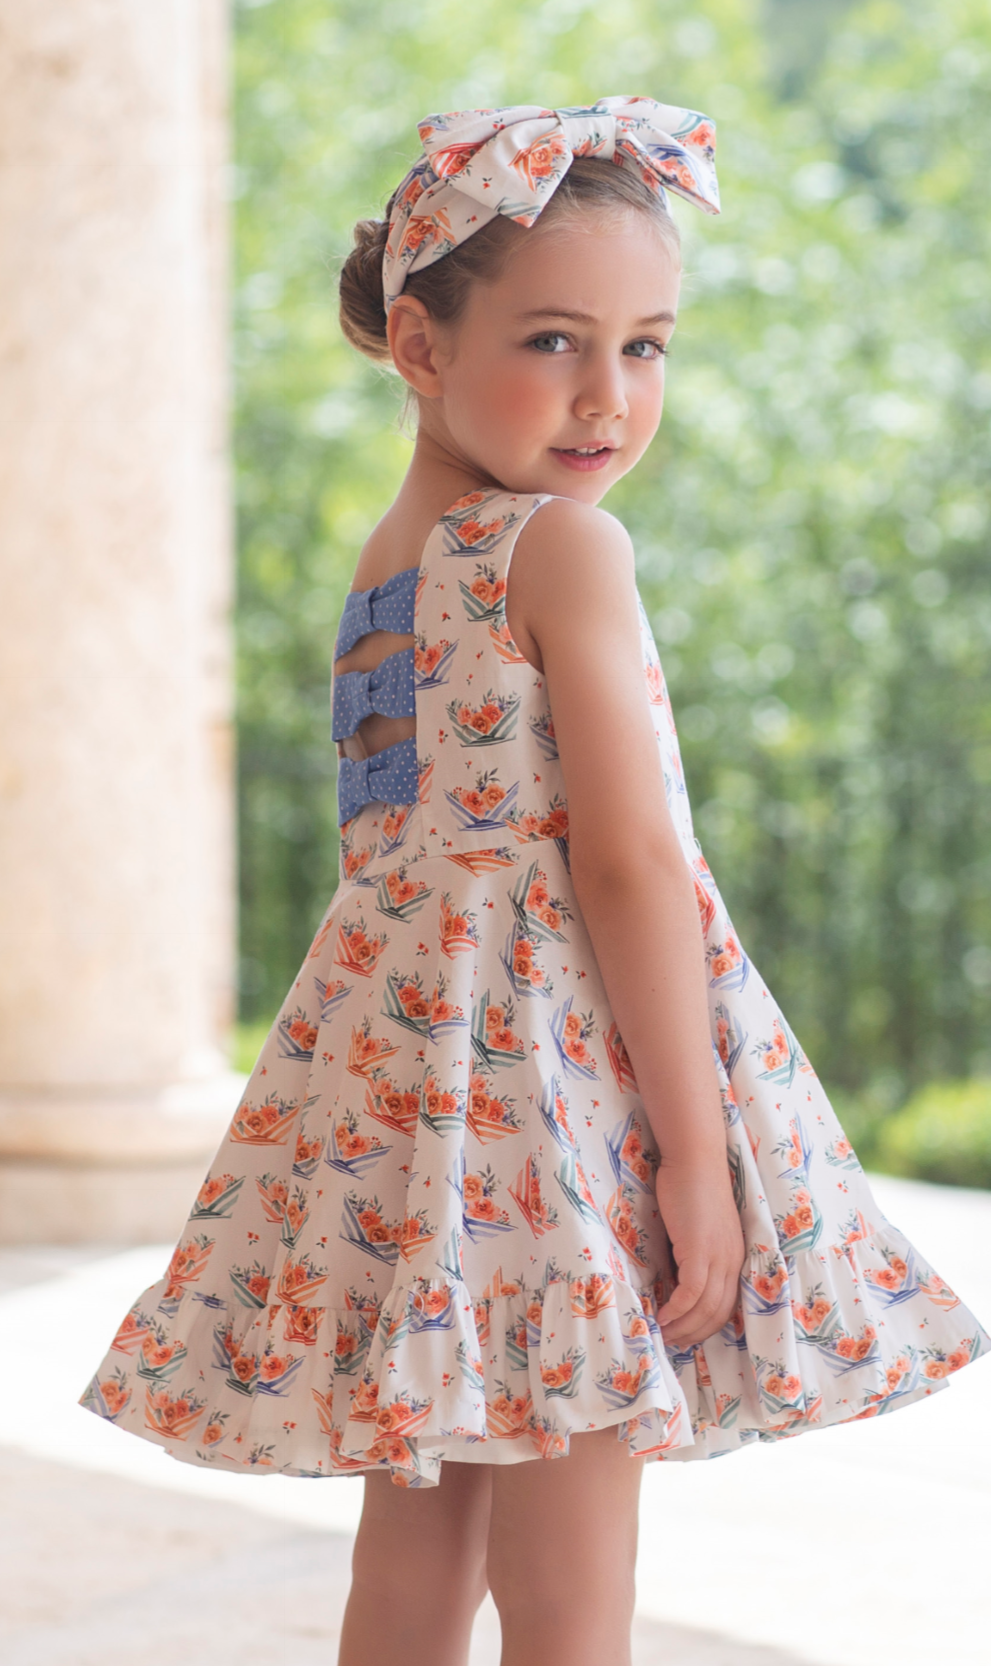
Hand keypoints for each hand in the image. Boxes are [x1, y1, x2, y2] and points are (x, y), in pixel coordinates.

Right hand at [653, 1156, 744, 1349]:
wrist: (694, 1159)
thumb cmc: (692, 1187)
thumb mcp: (699, 1229)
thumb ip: (693, 1254)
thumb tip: (674, 1280)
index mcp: (735, 1258)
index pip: (726, 1307)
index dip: (705, 1326)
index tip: (684, 1335)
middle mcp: (732, 1262)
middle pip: (718, 1315)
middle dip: (693, 1334)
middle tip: (670, 1342)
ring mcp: (719, 1257)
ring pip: (704, 1309)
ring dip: (682, 1327)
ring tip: (662, 1334)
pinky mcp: (700, 1251)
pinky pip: (690, 1294)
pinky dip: (676, 1310)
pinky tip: (661, 1316)